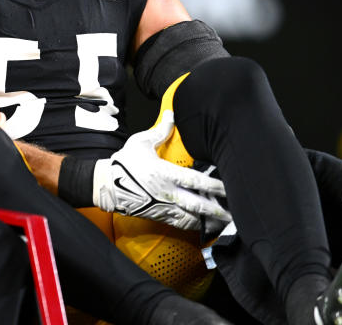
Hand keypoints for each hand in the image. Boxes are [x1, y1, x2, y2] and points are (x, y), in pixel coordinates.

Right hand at [92, 109, 231, 230]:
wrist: (107, 185)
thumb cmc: (124, 162)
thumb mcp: (140, 142)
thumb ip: (160, 131)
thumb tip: (172, 115)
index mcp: (163, 173)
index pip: (194, 181)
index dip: (213, 185)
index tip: (228, 187)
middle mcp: (166, 193)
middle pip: (197, 204)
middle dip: (217, 209)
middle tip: (234, 213)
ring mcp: (163, 206)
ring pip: (191, 218)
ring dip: (209, 222)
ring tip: (226, 224)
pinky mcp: (159, 215)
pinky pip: (181, 223)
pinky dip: (195, 227)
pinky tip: (206, 227)